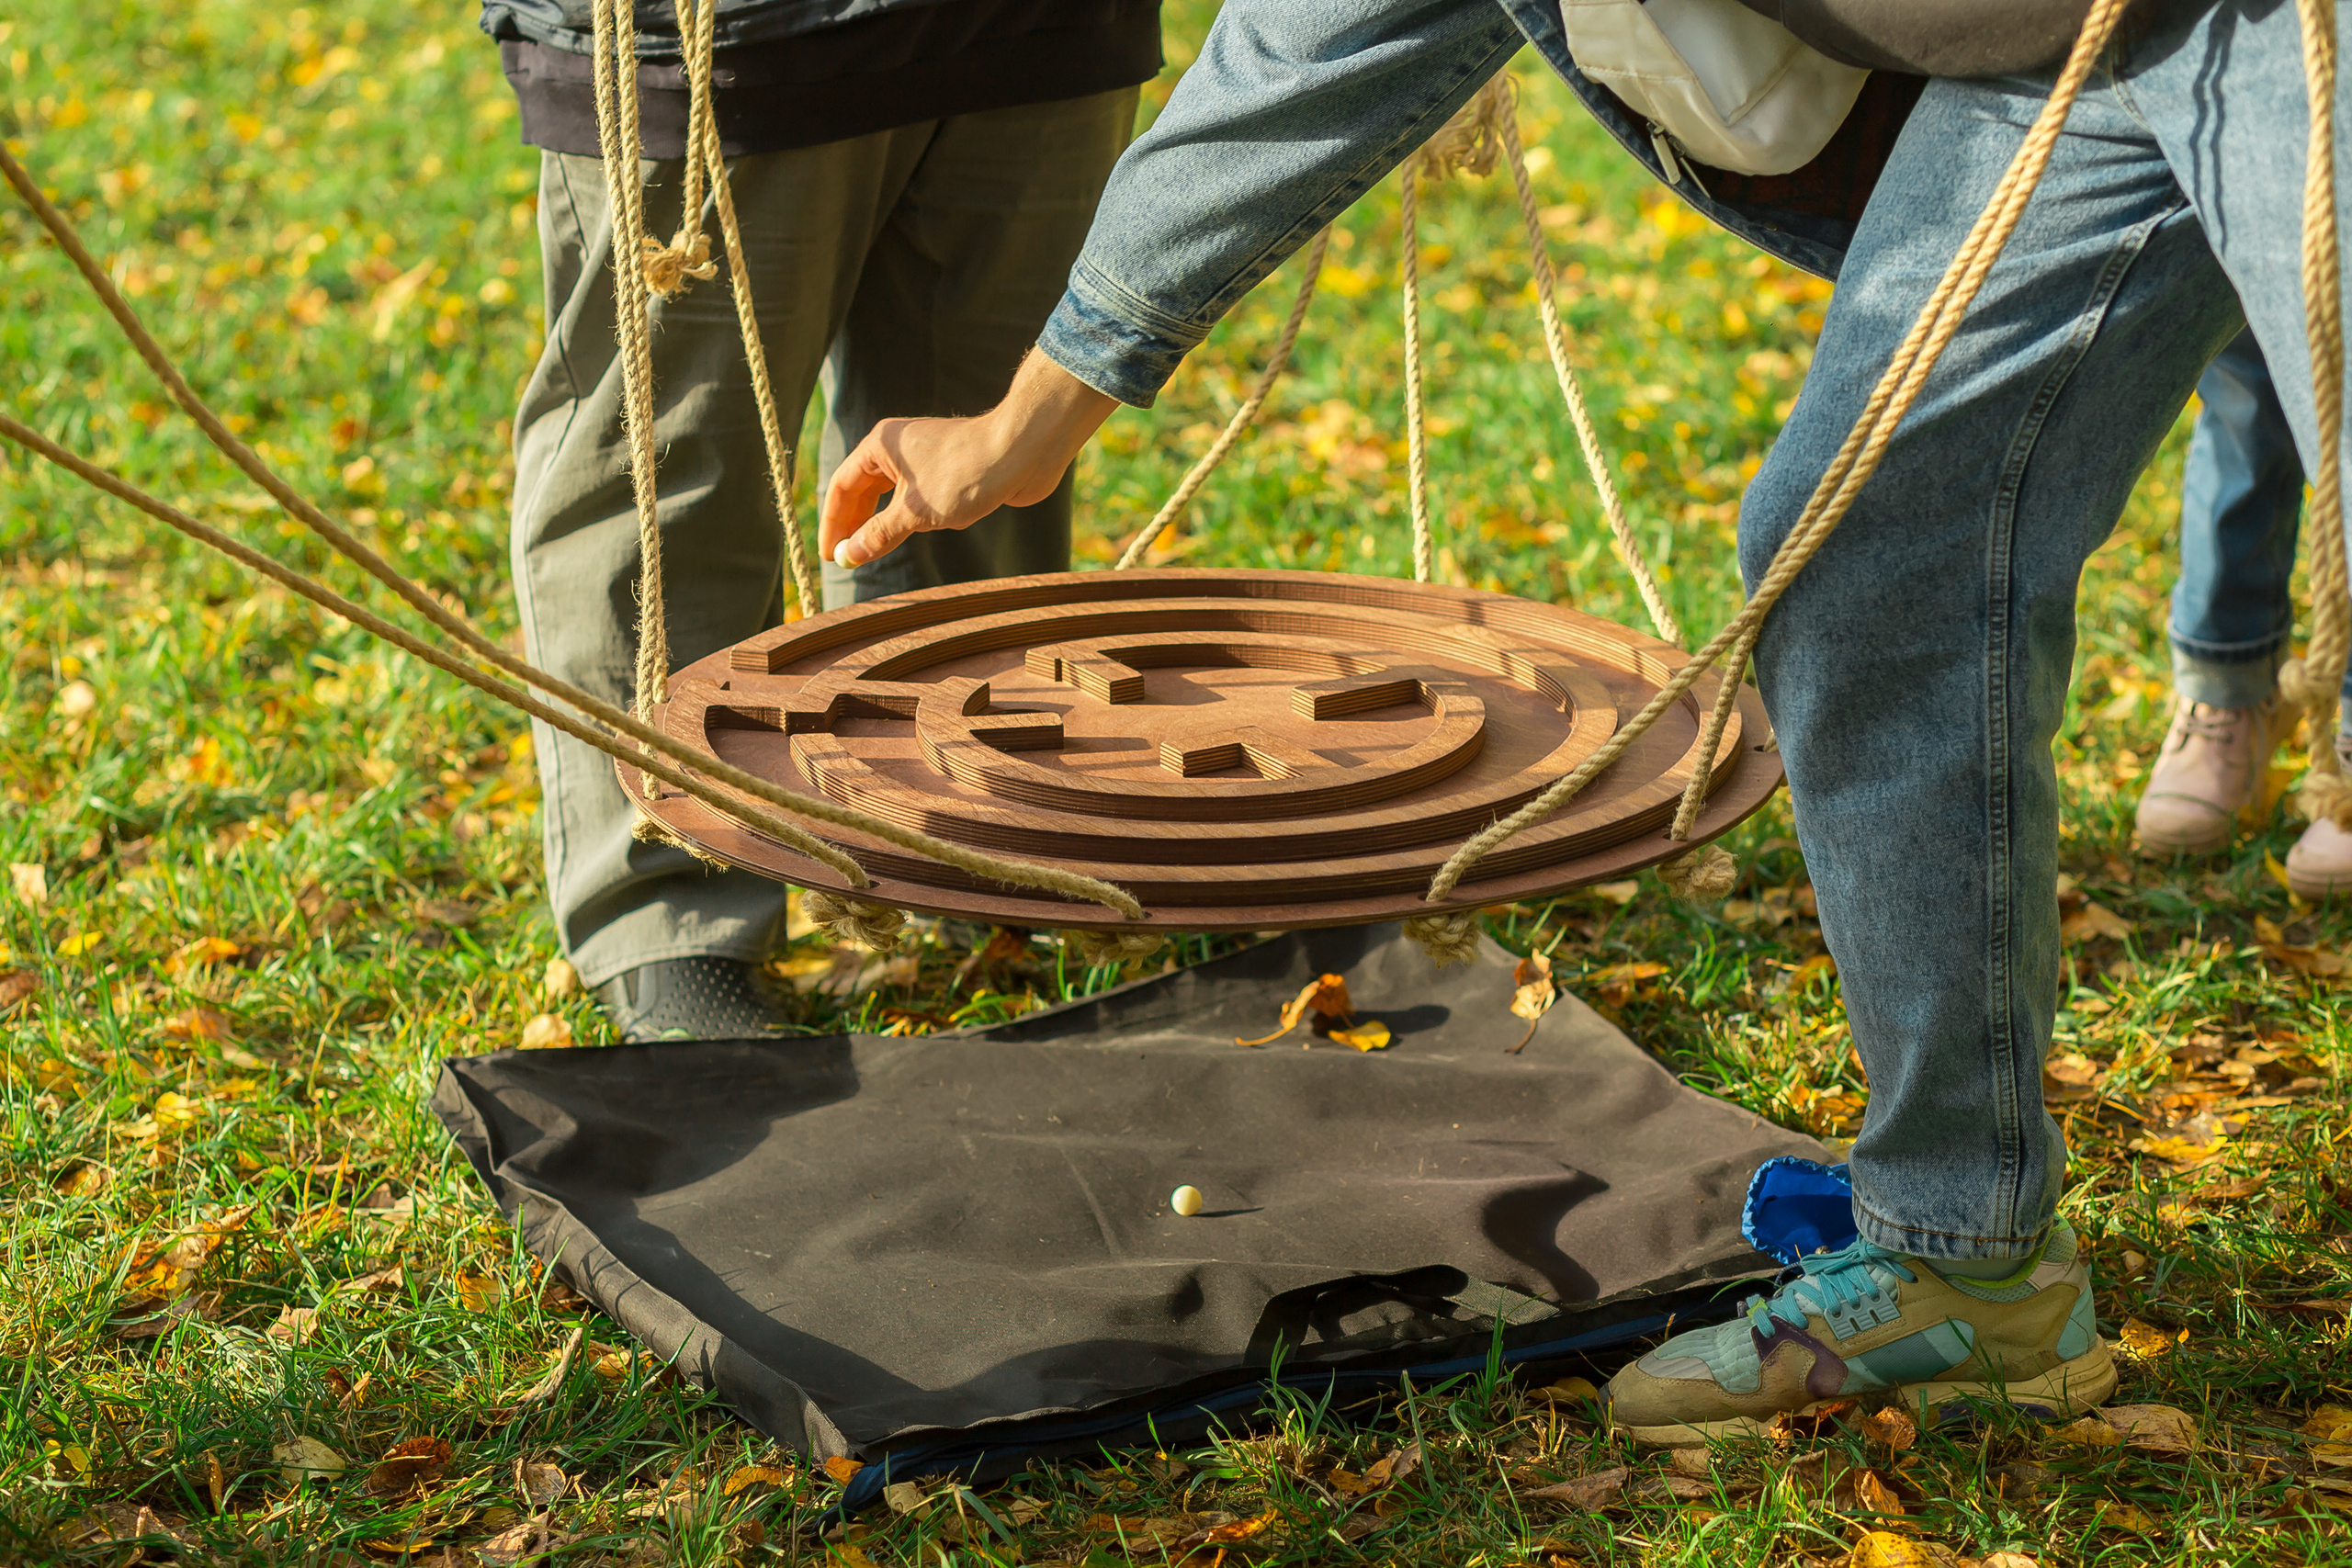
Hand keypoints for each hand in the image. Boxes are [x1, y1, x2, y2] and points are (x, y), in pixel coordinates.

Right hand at [821, 352, 1118, 569]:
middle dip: (858, 526)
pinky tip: (945, 523)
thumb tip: (849, 555)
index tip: (829, 555)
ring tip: (886, 547)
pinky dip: (927, 518)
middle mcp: (900, 448)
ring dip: (893, 523)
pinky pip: (926, 501)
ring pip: (896, 498)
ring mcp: (927, 459)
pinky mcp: (952, 472)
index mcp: (881, 445)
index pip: (842, 486)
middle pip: (865, 491)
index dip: (832, 523)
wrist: (1024, 450)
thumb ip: (879, 535)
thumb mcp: (915, 511)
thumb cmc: (967, 472)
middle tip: (849, 559)